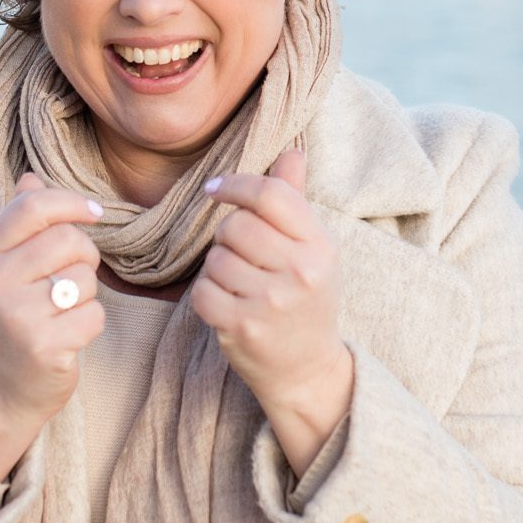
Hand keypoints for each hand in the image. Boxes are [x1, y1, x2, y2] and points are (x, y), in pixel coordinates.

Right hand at [0, 173, 104, 485]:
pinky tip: (67, 336)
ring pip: (85, 279)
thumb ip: (19, 222)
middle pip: (69, 241)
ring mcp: (17, 316)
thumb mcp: (6, 267)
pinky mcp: (43, 346)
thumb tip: (31, 177)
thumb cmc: (14, 316)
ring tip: (62, 312)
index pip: (33, 208)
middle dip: (85, 258)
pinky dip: (90, 324)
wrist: (2, 386)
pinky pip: (93, 315)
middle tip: (71, 280)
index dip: (72, 202)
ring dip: (87, 295)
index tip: (95, 213)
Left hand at [192, 148, 354, 473]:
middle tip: (241, 256)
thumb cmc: (306, 299)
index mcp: (320, 245)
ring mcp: (271, 302)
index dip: (235, 185)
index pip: (271, 194)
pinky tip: (227, 304)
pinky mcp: (242, 328)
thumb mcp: (313, 249)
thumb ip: (295, 201)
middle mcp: (301, 272)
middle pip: (236, 225)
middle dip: (227, 236)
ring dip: (217, 268)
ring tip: (240, 285)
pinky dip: (207, 295)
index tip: (215, 190)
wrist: (307, 370)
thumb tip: (291, 152)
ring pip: (215, 258)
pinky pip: (202, 290)